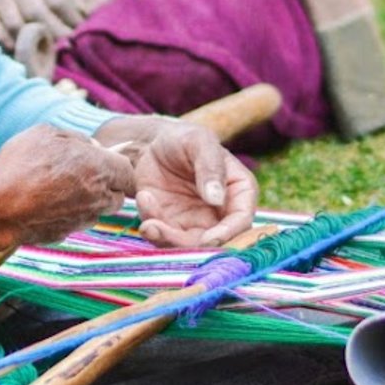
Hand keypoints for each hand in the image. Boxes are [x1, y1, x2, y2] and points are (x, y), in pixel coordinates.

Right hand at [0, 0, 121, 47]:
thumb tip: (96, 16)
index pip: (58, 1)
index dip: (70, 23)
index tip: (79, 37)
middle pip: (36, 14)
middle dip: (54, 36)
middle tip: (65, 50)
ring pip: (14, 23)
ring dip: (30, 43)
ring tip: (45, 53)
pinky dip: (2, 40)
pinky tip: (18, 48)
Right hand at [0, 123, 137, 246]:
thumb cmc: (21, 164)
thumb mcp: (48, 134)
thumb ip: (76, 139)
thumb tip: (90, 147)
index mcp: (100, 169)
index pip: (129, 173)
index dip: (119, 166)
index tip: (105, 162)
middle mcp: (97, 198)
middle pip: (117, 196)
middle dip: (106, 186)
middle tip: (82, 174)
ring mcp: (81, 220)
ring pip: (95, 211)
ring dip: (85, 201)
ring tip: (57, 187)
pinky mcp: (63, 235)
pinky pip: (73, 222)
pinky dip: (65, 213)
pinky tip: (43, 203)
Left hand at [96, 116, 257, 249]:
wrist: (154, 143)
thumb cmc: (184, 138)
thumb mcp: (199, 142)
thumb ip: (210, 167)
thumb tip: (216, 198)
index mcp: (238, 191)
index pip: (241, 220)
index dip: (228, 234)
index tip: (210, 239)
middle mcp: (221, 213)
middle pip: (215, 242)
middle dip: (191, 245)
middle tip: (166, 232)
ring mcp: (196, 222)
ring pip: (188, 246)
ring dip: (167, 240)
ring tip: (149, 225)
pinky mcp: (172, 226)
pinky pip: (163, 236)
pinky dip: (152, 227)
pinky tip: (143, 198)